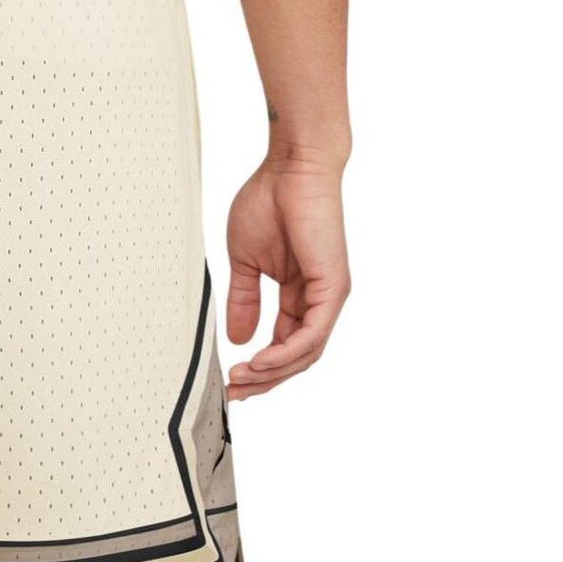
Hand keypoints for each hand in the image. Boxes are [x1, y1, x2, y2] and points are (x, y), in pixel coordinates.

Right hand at [224, 155, 349, 400]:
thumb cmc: (270, 202)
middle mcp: (318, 300)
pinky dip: (286, 352)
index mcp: (299, 294)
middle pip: (296, 357)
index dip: (258, 367)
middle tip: (234, 391)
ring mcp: (329, 296)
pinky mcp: (333, 287)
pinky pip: (312, 334)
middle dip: (264, 379)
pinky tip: (260, 360)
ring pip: (305, 352)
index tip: (229, 380)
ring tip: (242, 378)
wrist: (291, 169)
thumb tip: (238, 337)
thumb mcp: (245, 262)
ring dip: (273, 371)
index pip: (282, 343)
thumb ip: (243, 300)